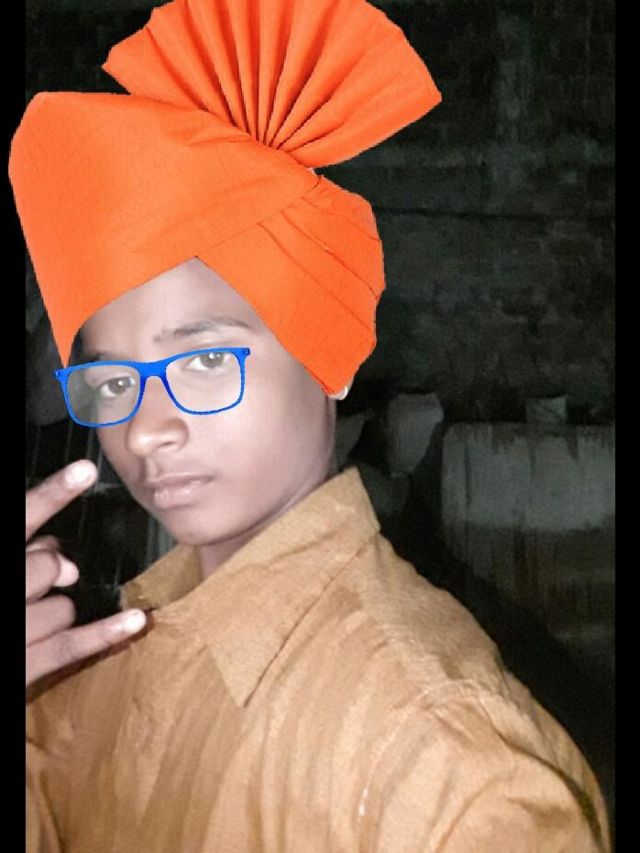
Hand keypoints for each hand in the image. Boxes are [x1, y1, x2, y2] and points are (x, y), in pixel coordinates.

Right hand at [26, 460, 146, 688]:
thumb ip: (20, 554)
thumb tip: (57, 550)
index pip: (22, 520)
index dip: (53, 494)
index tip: (86, 470)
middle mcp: (0, 593)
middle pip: (47, 567)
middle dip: (46, 574)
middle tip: (30, 588)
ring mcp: (11, 632)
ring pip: (62, 607)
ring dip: (51, 615)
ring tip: (21, 628)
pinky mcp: (21, 670)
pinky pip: (71, 646)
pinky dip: (106, 633)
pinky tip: (136, 620)